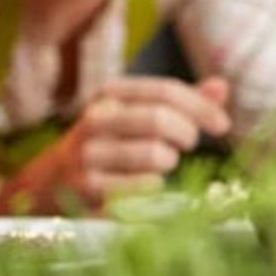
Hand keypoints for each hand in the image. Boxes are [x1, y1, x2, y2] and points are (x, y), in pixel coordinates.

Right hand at [5, 76, 231, 211]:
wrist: (53, 181)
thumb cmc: (112, 145)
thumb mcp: (139, 115)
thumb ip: (181, 102)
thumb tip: (222, 86)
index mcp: (109, 94)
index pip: (164, 90)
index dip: (201, 107)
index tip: (222, 125)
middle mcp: (94, 120)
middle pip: (159, 118)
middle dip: (186, 134)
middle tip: (188, 145)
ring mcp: (88, 155)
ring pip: (155, 156)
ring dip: (169, 162)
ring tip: (161, 163)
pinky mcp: (88, 189)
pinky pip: (143, 188)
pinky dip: (154, 189)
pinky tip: (145, 185)